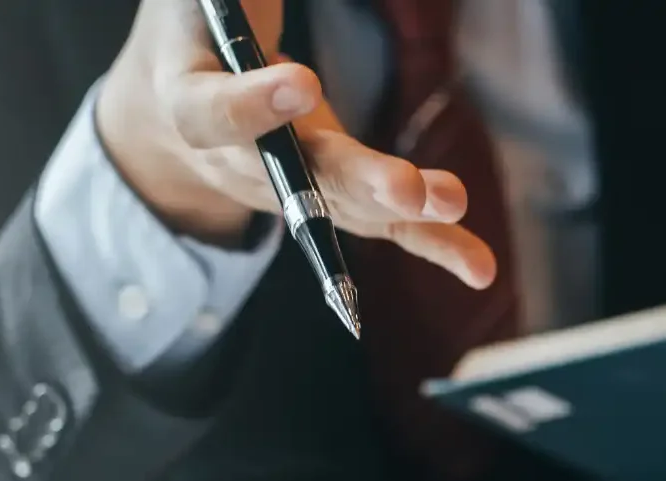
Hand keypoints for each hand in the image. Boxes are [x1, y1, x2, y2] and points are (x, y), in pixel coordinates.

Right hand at [94, 0, 492, 284]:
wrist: (184, 103)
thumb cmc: (198, 31)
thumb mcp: (201, 3)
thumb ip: (237, 1)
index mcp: (189, 103)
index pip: (213, 115)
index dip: (254, 104)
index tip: (303, 81)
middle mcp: (242, 163)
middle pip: (301, 180)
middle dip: (357, 182)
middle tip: (403, 189)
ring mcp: (296, 191)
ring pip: (350, 206)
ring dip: (406, 211)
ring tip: (451, 202)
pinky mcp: (339, 200)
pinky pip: (388, 227)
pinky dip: (438, 244)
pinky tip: (480, 269)